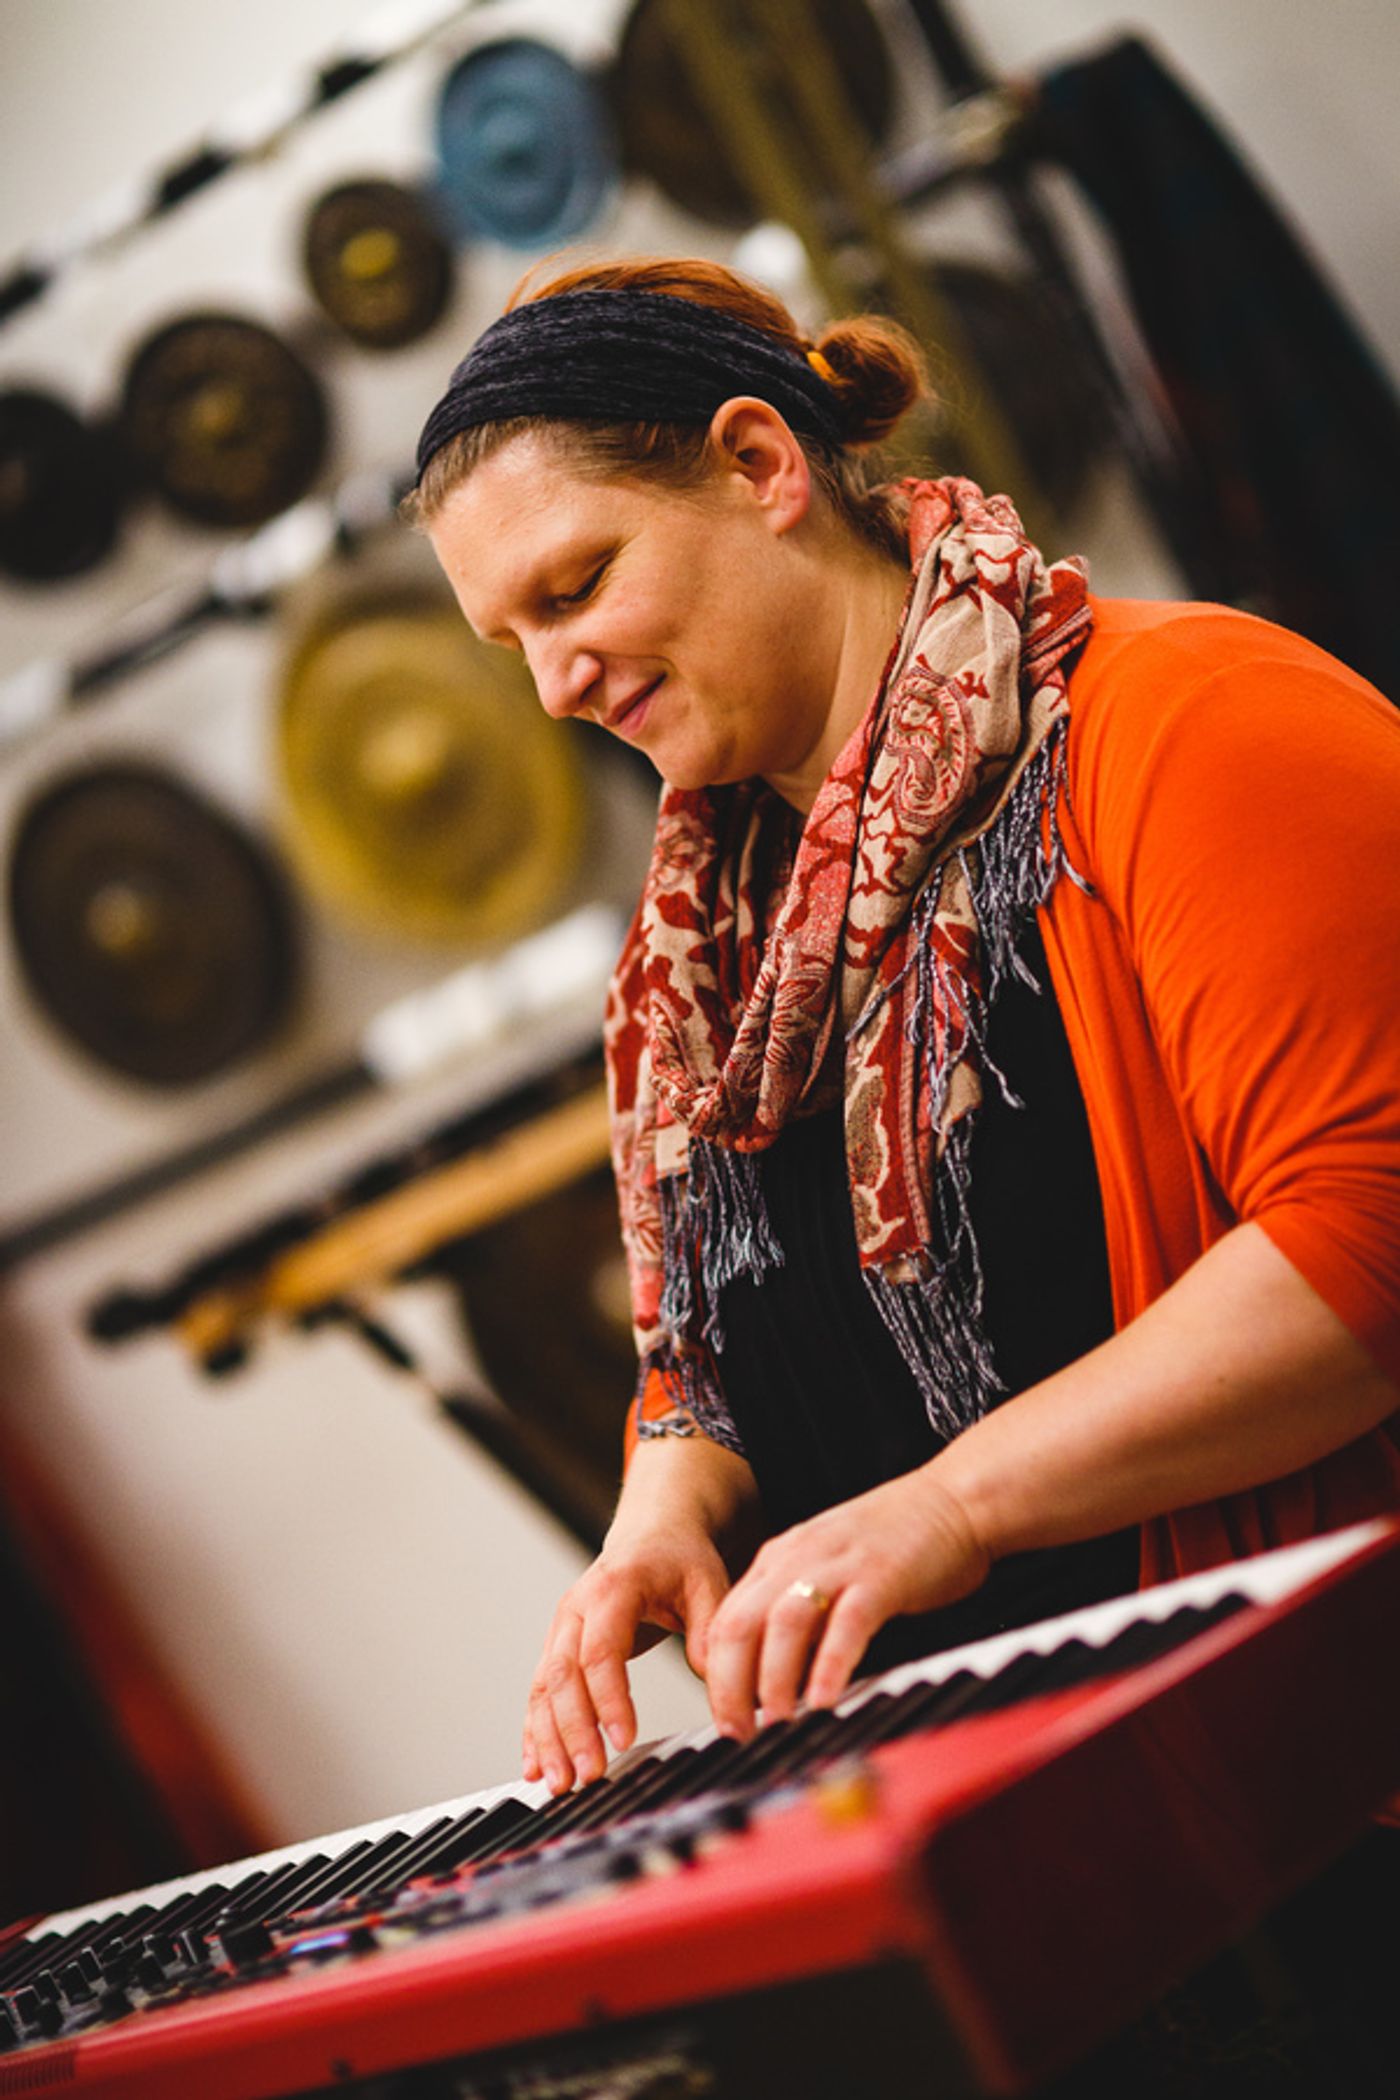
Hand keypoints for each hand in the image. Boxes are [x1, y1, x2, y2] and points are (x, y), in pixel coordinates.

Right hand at [523, 1520, 731, 1793]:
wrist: (652, 1535)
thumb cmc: (680, 1559)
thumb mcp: (708, 1582)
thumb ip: (711, 1630)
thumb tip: (715, 1678)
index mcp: (612, 1589)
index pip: (601, 1650)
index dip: (609, 1698)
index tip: (624, 1740)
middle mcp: (575, 1610)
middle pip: (562, 1675)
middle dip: (573, 1730)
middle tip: (589, 1776)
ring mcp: (560, 1630)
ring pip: (543, 1689)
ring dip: (548, 1739)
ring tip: (559, 1784)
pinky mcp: (557, 1649)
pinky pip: (539, 1693)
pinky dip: (534, 1731)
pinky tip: (535, 1765)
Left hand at [702, 1463, 989, 1739]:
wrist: (955, 1499)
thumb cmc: (896, 1543)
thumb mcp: (827, 1568)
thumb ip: (799, 1609)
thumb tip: (775, 1677)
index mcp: (780, 1559)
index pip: (725, 1622)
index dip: (716, 1678)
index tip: (724, 1721)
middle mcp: (799, 1558)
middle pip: (740, 1624)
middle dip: (730, 1687)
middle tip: (737, 1736)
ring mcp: (839, 1566)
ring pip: (783, 1625)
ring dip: (774, 1682)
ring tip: (776, 1726)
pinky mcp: (881, 1577)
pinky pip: (846, 1625)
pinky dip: (830, 1666)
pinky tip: (825, 1702)